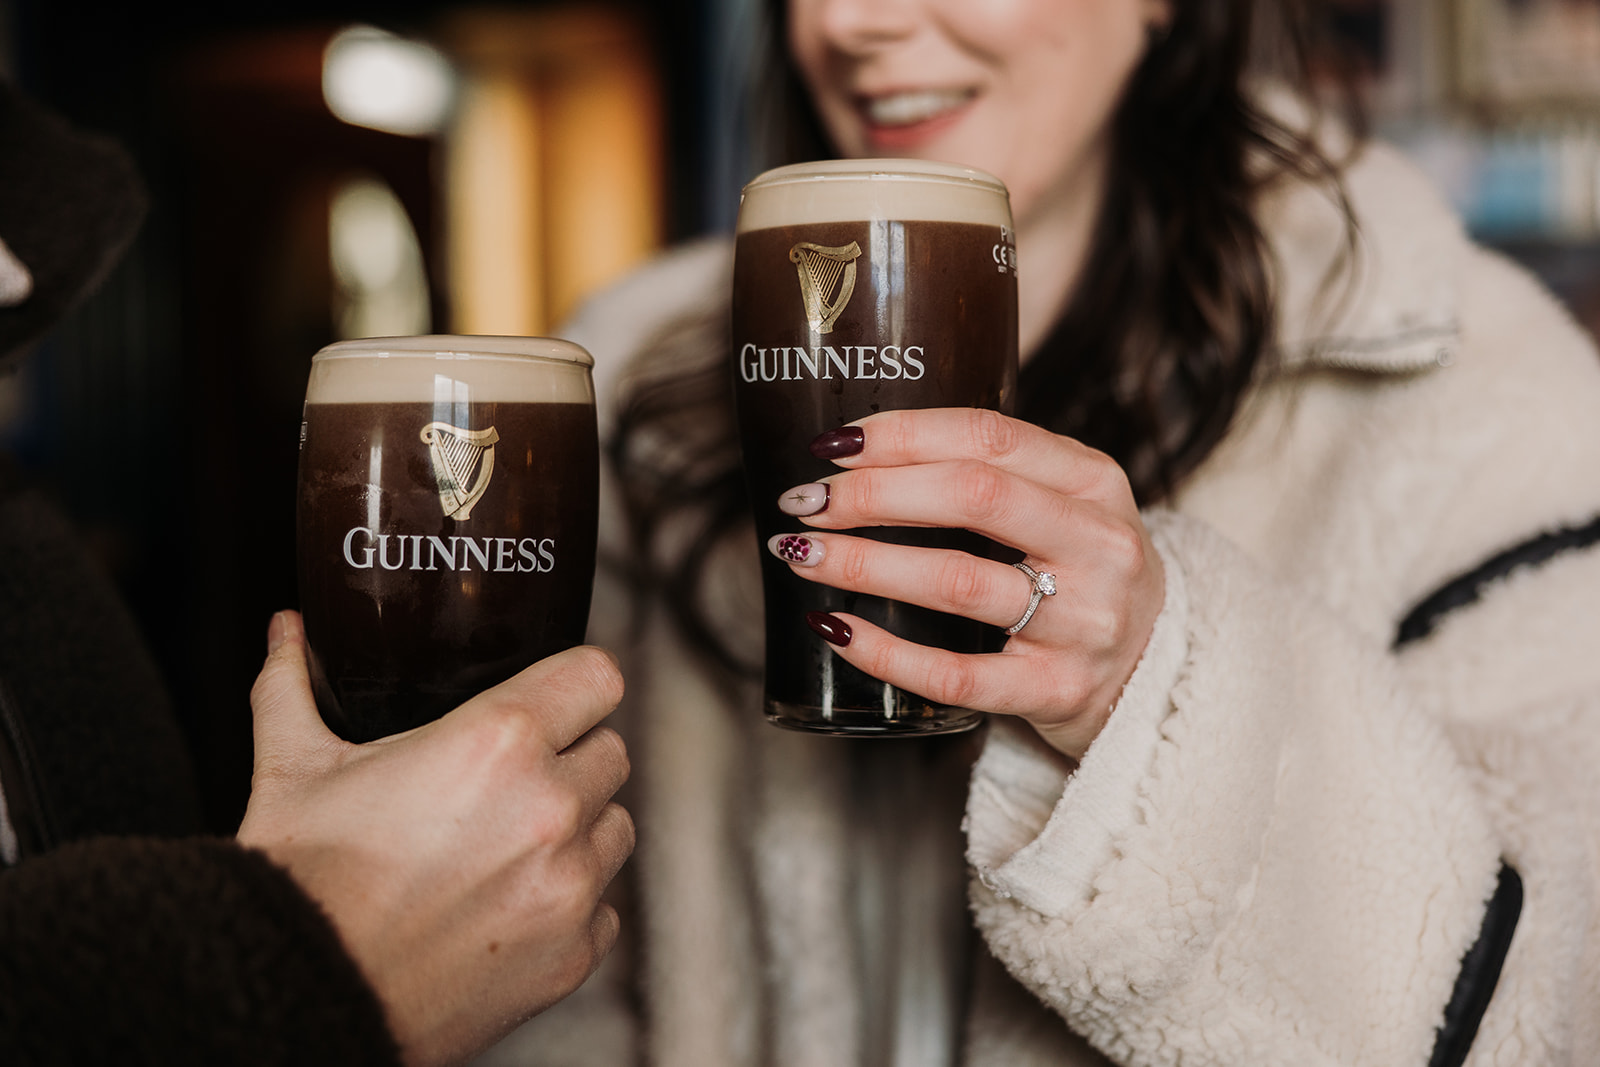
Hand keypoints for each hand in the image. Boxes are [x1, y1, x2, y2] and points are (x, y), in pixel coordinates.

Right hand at [237, 611, 632, 1066]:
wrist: (296, 998)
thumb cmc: (298, 886)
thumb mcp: (292, 770)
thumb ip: (293, 688)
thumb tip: (285, 635)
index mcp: (499, 742)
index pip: (597, 677)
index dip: (574, 683)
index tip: (557, 697)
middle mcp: (550, 807)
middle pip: (610, 751)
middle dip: (570, 758)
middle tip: (512, 780)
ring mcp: (569, 884)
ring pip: (616, 826)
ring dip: (579, 828)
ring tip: (510, 844)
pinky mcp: (574, 952)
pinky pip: (604, 905)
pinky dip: (570, 902)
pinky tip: (511, 903)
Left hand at [771, 409, 1163, 759]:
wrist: (1155, 675)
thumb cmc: (1083, 577)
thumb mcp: (1067, 507)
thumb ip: (995, 475)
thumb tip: (861, 458)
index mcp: (1094, 482)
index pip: (987, 436)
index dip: (900, 434)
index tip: (832, 444)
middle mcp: (1098, 546)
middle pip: (972, 497)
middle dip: (872, 493)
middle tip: (806, 501)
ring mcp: (1082, 623)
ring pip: (957, 581)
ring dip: (864, 564)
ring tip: (801, 554)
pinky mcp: (1056, 691)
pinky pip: (955, 673)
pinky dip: (885, 651)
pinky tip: (835, 629)